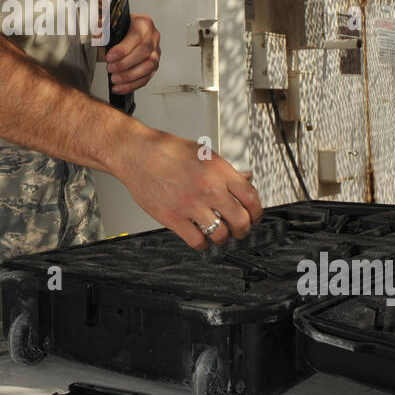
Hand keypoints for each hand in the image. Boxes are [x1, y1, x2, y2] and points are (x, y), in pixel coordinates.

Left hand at [105, 12, 160, 92]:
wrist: (121, 36)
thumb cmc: (118, 30)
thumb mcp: (108, 25)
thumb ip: (102, 28)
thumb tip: (98, 34)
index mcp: (143, 23)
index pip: (136, 36)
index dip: (123, 49)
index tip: (109, 57)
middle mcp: (152, 37)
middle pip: (144, 52)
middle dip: (125, 64)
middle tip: (110, 68)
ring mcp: (155, 52)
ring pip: (148, 67)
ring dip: (130, 76)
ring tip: (114, 79)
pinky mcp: (153, 66)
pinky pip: (145, 78)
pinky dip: (131, 85)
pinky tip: (119, 87)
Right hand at [115, 129, 262, 250]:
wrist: (137, 154)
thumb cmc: (166, 150)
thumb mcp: (204, 153)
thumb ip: (226, 170)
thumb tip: (245, 178)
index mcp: (219, 171)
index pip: (251, 198)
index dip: (257, 212)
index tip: (255, 216)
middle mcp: (208, 189)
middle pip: (241, 220)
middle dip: (244, 229)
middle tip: (241, 230)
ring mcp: (191, 205)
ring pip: (221, 235)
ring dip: (224, 238)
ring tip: (221, 235)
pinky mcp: (173, 218)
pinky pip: (197, 241)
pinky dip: (202, 244)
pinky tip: (201, 238)